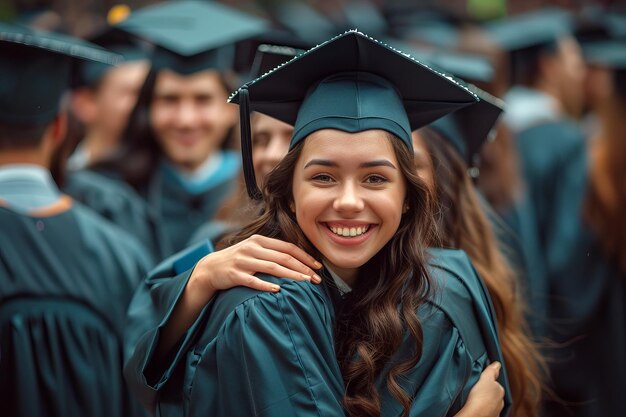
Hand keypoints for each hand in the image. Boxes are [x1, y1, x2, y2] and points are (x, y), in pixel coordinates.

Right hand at [191, 234, 321, 296]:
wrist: (210, 268)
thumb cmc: (238, 260)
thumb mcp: (254, 250)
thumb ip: (272, 252)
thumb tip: (298, 259)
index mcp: (259, 240)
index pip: (287, 247)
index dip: (304, 256)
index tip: (318, 267)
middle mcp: (251, 248)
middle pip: (282, 258)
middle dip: (302, 268)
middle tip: (316, 279)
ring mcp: (242, 261)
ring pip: (271, 268)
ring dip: (291, 275)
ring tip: (305, 283)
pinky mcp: (233, 274)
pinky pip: (252, 281)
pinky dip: (265, 285)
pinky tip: (278, 291)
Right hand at [454, 362, 504, 416]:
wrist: (475, 415)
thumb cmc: (480, 398)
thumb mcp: (486, 379)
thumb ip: (492, 371)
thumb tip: (497, 364)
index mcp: (500, 391)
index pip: (495, 383)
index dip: (487, 381)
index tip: (480, 382)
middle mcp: (500, 402)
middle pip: (493, 394)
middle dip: (487, 393)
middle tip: (476, 390)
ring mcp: (495, 411)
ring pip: (490, 404)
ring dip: (484, 402)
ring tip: (474, 399)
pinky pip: (486, 412)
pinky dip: (482, 410)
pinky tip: (475, 408)